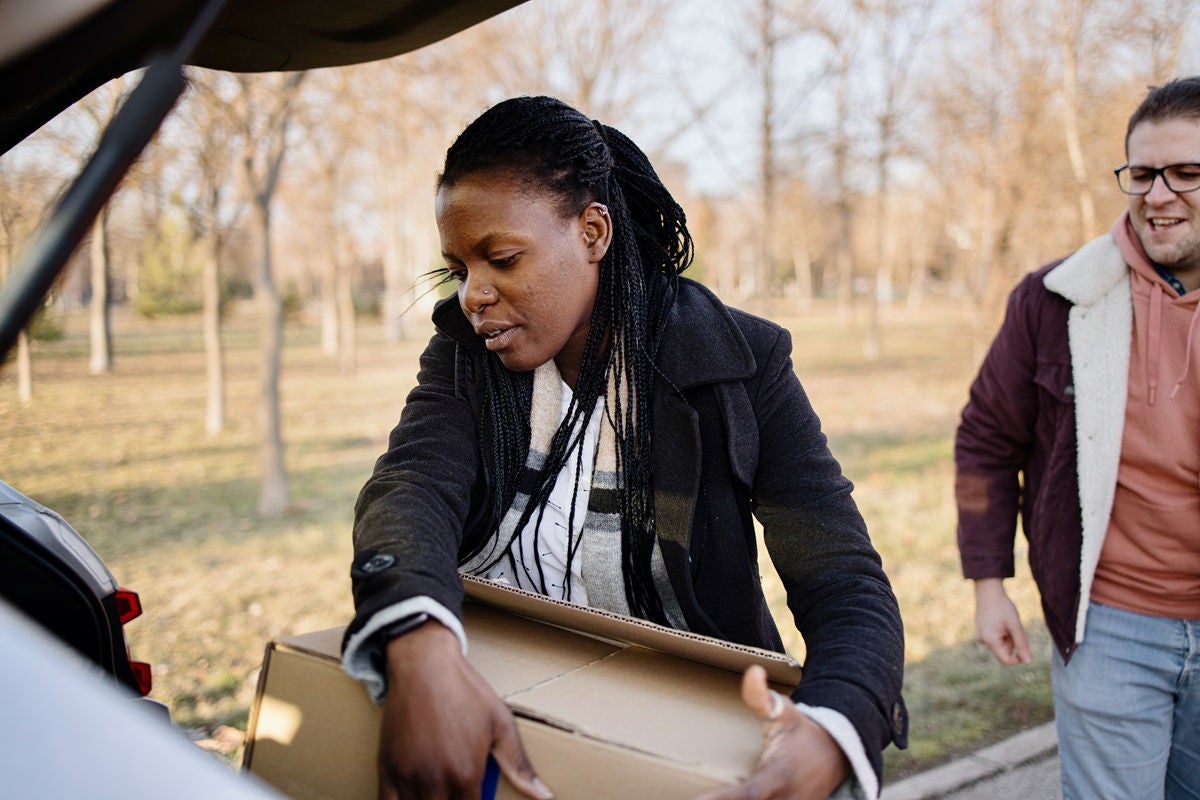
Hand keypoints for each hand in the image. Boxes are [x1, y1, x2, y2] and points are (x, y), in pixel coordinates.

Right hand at [377, 621, 552, 799]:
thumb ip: (519, 765)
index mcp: (465, 775)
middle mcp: (434, 782)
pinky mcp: (386, 769)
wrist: (424, 665)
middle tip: (461, 795)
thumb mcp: (501, 724)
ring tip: (442, 796)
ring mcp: (407, 777)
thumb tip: (545, 796)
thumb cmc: (464, 692)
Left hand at [694, 665, 848, 799]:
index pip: (751, 793)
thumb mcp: (783, 712)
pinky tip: (722, 798)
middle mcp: (786, 798)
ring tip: (703, 797)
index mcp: (780, 773)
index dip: (724, 799)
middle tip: (694, 797)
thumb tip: (753, 672)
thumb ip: (762, 697)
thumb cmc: (802, 732)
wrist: (837, 754)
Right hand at [973, 578, 1031, 664]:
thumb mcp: (1015, 625)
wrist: (988, 590)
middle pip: (1003, 651)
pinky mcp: (980, 630)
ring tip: (1007, 621)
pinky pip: (994, 638)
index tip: (1026, 648)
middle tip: (1015, 627)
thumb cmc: (1002, 607)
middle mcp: (982, 640)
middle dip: (1012, 643)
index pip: (1006, 660)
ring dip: (1007, 637)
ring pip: (999, 644)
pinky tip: (1001, 620)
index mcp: (990, 640)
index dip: (1018, 659)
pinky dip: (1001, 633)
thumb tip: (1028, 662)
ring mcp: (980, 635)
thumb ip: (1022, 644)